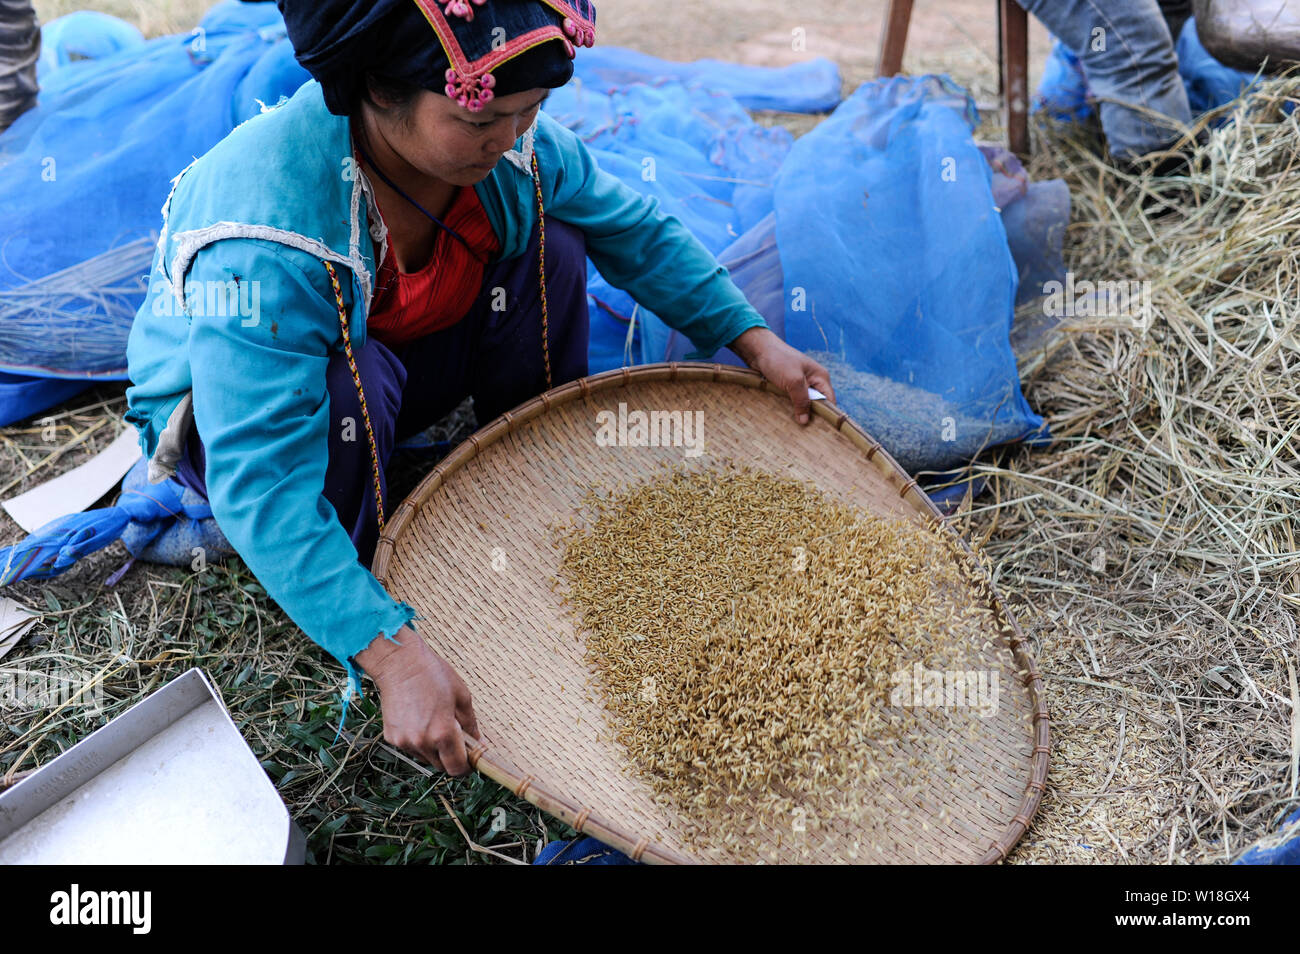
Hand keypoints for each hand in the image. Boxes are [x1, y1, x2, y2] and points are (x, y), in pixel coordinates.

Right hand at [354, 625, 479, 774]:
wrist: (399, 663)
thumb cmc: (433, 674)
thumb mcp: (461, 696)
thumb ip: (471, 724)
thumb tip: (479, 743)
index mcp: (443, 733)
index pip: (457, 768)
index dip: (466, 766)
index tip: (469, 758)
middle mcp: (422, 742)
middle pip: (441, 766)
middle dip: (450, 756)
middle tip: (454, 736)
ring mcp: (404, 742)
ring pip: (426, 758)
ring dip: (433, 748)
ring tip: (433, 722)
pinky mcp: (391, 738)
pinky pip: (411, 748)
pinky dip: (418, 741)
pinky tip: (418, 719)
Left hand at [729, 326, 835, 424]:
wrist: (759, 349)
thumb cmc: (778, 360)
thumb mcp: (793, 381)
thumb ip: (802, 400)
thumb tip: (805, 421)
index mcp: (821, 377)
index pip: (830, 400)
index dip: (827, 415)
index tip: (820, 430)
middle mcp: (814, 381)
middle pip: (818, 404)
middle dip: (813, 416)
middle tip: (806, 432)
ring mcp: (801, 383)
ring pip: (805, 403)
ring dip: (800, 413)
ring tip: (796, 428)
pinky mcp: (789, 386)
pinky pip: (794, 401)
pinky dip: (791, 408)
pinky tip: (787, 418)